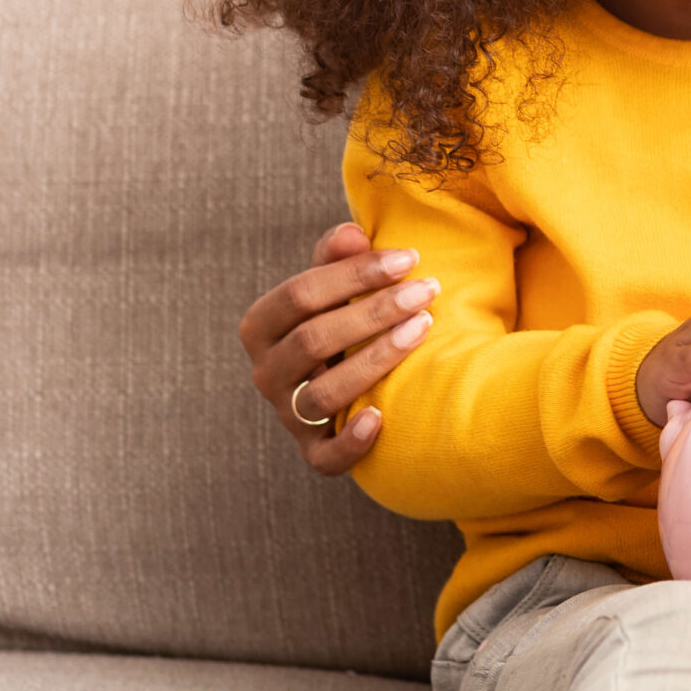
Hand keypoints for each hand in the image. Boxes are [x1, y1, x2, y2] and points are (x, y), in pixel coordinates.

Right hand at [239, 222, 439, 475]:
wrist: (345, 374)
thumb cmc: (342, 318)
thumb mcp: (336, 286)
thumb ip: (338, 258)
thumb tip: (352, 233)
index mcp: (262, 326)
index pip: (300, 295)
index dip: (355, 274)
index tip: (409, 258)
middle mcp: (266, 373)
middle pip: (313, 340)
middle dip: (375, 311)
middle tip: (427, 290)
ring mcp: (288, 415)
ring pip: (322, 393)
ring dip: (376, 360)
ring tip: (423, 328)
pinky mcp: (313, 450)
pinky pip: (325, 457)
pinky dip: (350, 442)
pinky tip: (382, 416)